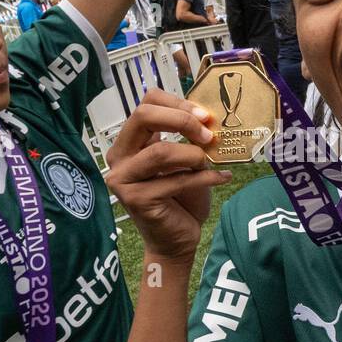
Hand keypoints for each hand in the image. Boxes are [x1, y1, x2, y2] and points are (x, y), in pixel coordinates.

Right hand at [105, 90, 230, 261]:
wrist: (176, 239)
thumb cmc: (181, 198)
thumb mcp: (185, 161)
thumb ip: (187, 138)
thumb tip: (208, 117)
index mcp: (130, 142)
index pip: (146, 104)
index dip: (177, 102)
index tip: (204, 116)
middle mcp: (119, 157)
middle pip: (143, 116)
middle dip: (181, 119)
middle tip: (208, 134)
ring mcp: (123, 179)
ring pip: (160, 151)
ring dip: (193, 154)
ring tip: (209, 163)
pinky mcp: (136, 199)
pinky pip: (175, 180)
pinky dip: (205, 178)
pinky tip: (221, 179)